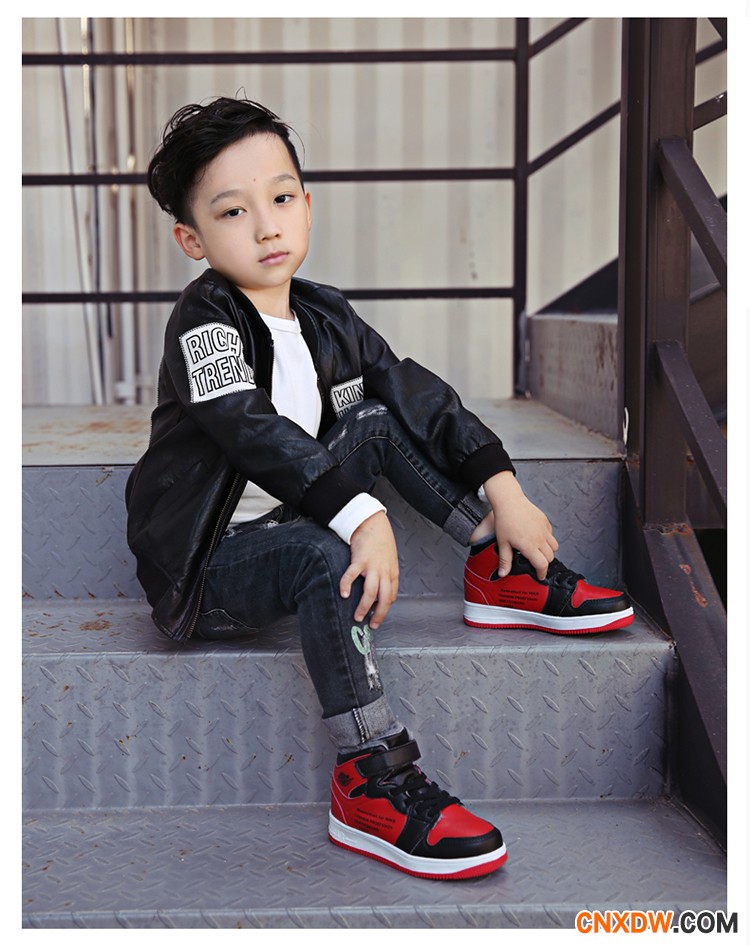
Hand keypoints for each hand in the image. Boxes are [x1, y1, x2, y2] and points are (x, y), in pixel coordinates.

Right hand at [339, 511, 398, 628]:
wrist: (372, 522)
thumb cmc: (380, 540)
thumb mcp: (388, 558)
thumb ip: (385, 572)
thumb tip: (378, 587)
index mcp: (392, 572)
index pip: (391, 595)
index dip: (384, 608)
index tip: (377, 616)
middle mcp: (384, 571)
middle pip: (384, 598)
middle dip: (378, 614)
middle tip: (371, 624)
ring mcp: (372, 566)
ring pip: (371, 592)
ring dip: (364, 607)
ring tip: (357, 617)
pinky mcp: (360, 560)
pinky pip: (352, 576)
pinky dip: (347, 586)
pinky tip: (343, 594)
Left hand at [483, 471, 557, 579]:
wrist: (509, 501)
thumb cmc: (504, 521)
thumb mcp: (503, 543)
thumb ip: (505, 560)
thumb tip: (503, 574)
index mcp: (529, 546)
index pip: (542, 565)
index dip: (542, 573)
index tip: (539, 576)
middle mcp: (540, 538)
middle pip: (550, 557)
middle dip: (545, 563)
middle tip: (537, 564)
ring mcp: (544, 529)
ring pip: (554, 546)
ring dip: (549, 552)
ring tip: (539, 552)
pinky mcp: (545, 521)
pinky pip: (551, 534)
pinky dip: (547, 540)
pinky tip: (537, 538)